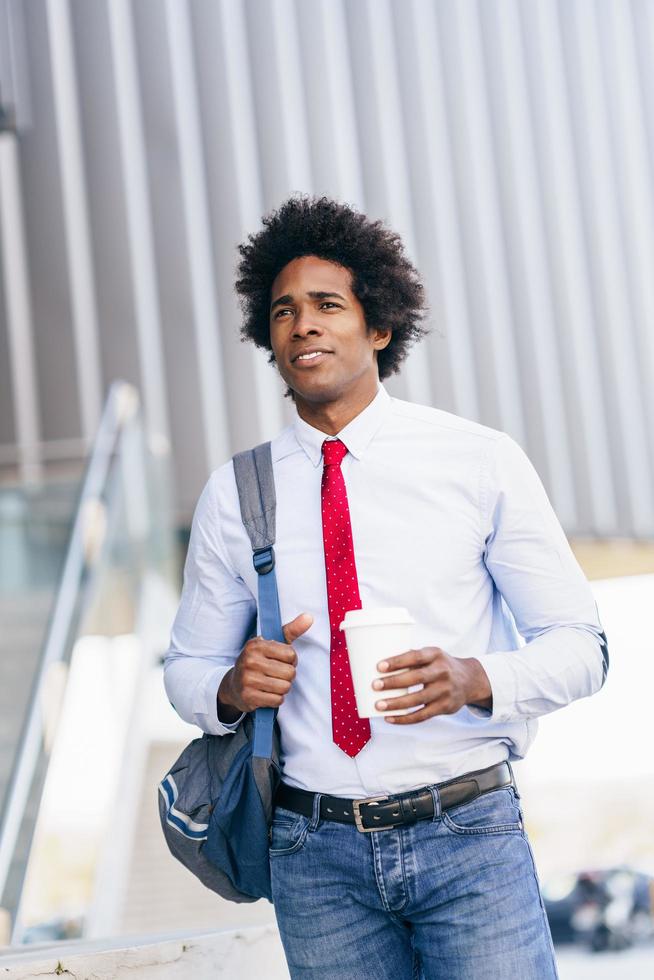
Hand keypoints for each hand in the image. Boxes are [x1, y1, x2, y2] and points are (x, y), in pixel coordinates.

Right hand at [217, 613, 312, 717]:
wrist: (234, 685)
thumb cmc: (258, 662)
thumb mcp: (273, 643)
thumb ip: (292, 630)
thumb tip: (309, 617)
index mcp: (256, 645)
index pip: (291, 654)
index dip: (292, 660)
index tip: (283, 661)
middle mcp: (250, 660)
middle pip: (290, 673)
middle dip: (288, 676)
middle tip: (277, 674)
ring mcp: (248, 679)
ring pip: (285, 687)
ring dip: (283, 688)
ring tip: (272, 684)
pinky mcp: (249, 697)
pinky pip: (277, 700)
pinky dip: (276, 699)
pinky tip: (267, 693)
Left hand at [371, 646, 491, 724]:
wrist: (470, 680)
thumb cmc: (441, 665)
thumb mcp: (432, 655)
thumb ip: (411, 658)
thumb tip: (378, 665)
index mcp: (436, 654)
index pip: (416, 656)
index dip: (397, 661)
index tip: (379, 666)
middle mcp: (442, 671)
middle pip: (416, 678)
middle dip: (394, 682)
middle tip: (374, 686)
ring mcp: (445, 690)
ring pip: (418, 699)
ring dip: (396, 704)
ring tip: (379, 706)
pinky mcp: (445, 707)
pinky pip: (422, 715)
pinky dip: (405, 719)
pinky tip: (390, 718)